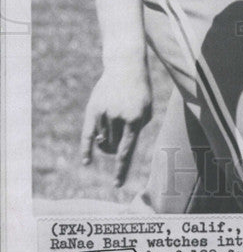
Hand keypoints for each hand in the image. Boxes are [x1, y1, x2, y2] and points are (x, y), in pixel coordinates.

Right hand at [80, 63, 151, 187]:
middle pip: (112, 147)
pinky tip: (86, 162)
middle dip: (115, 148)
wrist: (126, 66)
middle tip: (119, 138)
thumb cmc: (139, 91)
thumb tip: (114, 148)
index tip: (117, 184)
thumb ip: (135, 131)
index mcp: (135, 119)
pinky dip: (87, 149)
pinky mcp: (93, 109)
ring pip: (102, 140)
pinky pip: (87, 135)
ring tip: (115, 122)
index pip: (126, 151)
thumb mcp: (146, 110)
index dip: (121, 169)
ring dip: (107, 140)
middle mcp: (118, 118)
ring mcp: (104, 113)